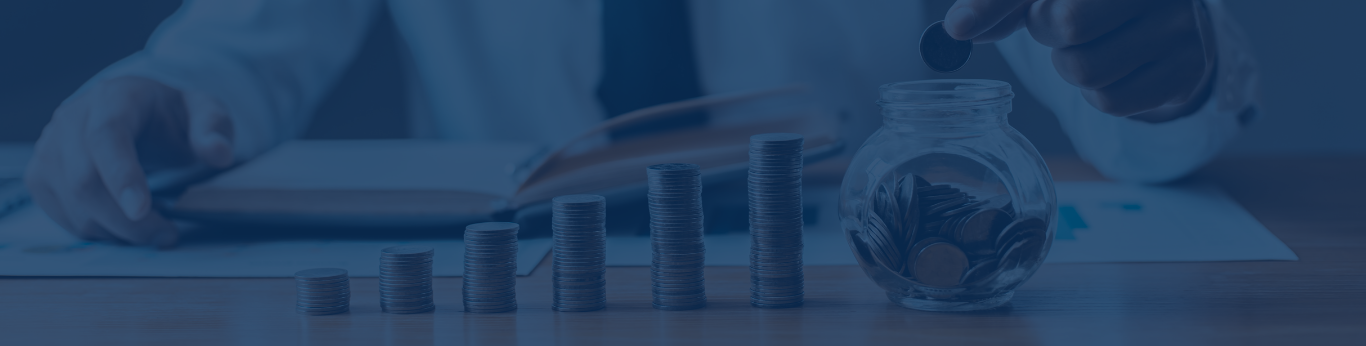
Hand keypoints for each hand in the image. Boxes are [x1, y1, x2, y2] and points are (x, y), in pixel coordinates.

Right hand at [25, 76, 233, 246]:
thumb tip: (219, 153)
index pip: (107, 136)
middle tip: (165, 234)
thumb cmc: (172, 117)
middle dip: (126, 220)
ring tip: (154, 229)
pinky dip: (99, 231)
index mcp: (113, 98)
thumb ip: (214, 128)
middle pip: (84, 179)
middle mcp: (71, 119)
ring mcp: (49, 148)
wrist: (137, 116)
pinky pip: (64, 216)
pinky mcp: (41, 176)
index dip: (122, 175)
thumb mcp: (205, 113)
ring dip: (115, 230)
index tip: (142, 210)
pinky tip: (127, 226)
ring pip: (73, 204)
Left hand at [943, 0, 1214, 119]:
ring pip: (1085, 70)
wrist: (1172, 16)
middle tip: (1060, 24)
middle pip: (1068, 23)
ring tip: (1090, 45)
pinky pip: (1111, 101)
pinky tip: (1113, 67)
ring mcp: (1180, 24)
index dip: (994, 4)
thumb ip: (1001, 0)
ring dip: (1071, 66)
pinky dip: (1098, 93)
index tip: (959, 27)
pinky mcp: (1188, 70)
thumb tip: (958, 27)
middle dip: (1048, 32)